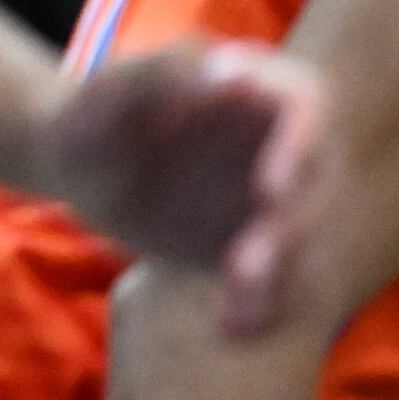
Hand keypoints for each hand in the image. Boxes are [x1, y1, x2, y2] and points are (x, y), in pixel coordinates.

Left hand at [36, 40, 323, 340]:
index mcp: (254, 90)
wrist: (80, 165)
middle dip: (291, 221)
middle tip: (247, 258)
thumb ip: (159, 75)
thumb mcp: (108, 91)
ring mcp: (271, 196)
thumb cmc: (90, 115)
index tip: (268, 186)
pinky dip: (261, 303)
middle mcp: (276, 143)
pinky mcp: (258, 241)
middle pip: (317, 180)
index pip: (305, 103)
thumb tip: (220, 82)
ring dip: (280, 266)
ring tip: (235, 287)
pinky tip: (233, 324)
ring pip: (303, 233)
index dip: (301, 143)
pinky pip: (278, 277)